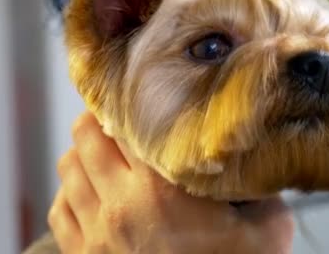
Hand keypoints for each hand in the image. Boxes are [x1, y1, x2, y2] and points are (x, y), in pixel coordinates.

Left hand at [48, 112, 293, 253]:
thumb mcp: (268, 230)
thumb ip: (262, 186)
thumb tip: (258, 154)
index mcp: (163, 192)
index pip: (126, 124)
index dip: (130, 102)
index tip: (139, 94)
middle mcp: (121, 207)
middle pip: (86, 138)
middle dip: (102, 120)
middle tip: (122, 117)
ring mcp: (97, 235)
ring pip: (68, 168)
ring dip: (84, 152)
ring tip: (106, 148)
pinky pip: (60, 209)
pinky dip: (71, 191)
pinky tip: (92, 190)